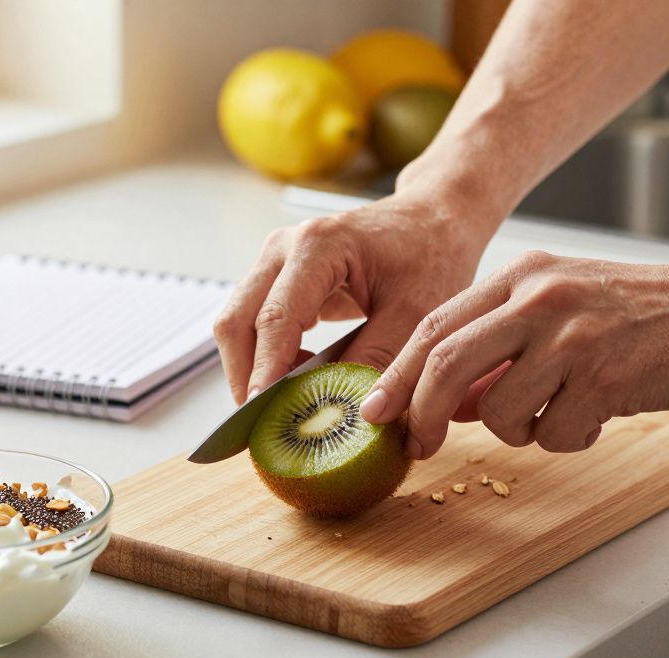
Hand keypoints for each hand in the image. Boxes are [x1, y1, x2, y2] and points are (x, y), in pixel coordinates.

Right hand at [213, 190, 496, 403]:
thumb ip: (377, 362)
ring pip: (237, 325)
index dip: (265, 371)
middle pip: (237, 322)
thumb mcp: (416, 314)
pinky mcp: (277, 278)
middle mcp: (284, 248)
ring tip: (284, 407)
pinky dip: (265, 358)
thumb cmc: (430, 255)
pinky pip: (253, 324)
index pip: (275, 318)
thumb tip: (344, 413)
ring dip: (252, 369)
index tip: (263, 414)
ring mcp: (275, 261)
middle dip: (245, 377)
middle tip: (263, 425)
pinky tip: (297, 381)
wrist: (432, 219)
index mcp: (318, 246)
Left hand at [361, 251, 668, 457]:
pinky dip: (569, 439)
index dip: (396, 375)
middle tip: (418, 446)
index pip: (434, 327)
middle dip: (421, 414)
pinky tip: (598, 415)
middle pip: (445, 363)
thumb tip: (444, 402)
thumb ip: (500, 347)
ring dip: (517, 431)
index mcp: (521, 276)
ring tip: (558, 413)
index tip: (373, 411)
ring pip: (498, 410)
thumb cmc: (641, 315)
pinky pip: (555, 434)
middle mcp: (539, 297)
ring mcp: (572, 335)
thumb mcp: (559, 309)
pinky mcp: (607, 376)